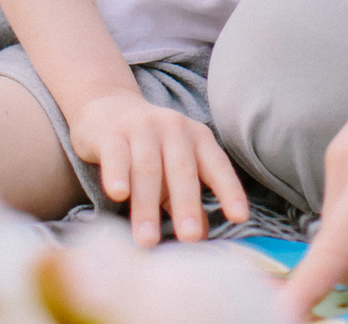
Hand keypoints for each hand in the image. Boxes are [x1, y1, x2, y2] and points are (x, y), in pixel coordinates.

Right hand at [66, 91, 249, 246]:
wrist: (108, 108)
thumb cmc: (150, 149)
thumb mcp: (173, 171)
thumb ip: (186, 200)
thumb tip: (203, 237)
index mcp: (198, 138)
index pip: (217, 166)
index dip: (229, 190)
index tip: (239, 218)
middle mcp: (175, 128)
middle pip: (182, 169)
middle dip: (187, 205)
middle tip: (190, 238)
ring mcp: (142, 127)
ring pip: (148, 168)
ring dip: (147, 206)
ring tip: (147, 240)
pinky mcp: (112, 132)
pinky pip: (116, 155)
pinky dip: (117, 174)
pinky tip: (118, 194)